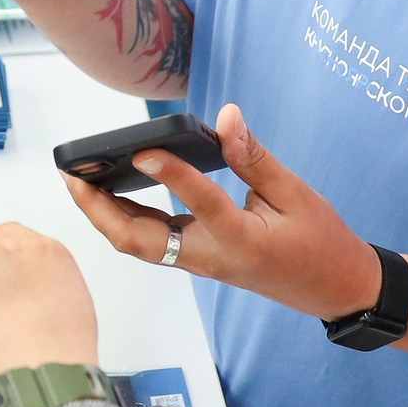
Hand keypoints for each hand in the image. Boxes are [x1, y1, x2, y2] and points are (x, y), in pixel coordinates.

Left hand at [61, 103, 379, 319]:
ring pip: (138, 244)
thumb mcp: (296, 196)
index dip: (168, 173)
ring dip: (104, 215)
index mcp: (241, 239)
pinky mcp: (197, 260)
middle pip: (139, 240)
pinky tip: (110, 193)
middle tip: (73, 174)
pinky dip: (125, 218)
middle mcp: (210, 257)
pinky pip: (151, 243)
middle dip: (99, 209)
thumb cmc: (321, 242)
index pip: (198, 202)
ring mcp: (199, 263)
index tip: (141, 149)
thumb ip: (255, 157)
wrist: (334, 289)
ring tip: (79, 179)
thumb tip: (226, 116)